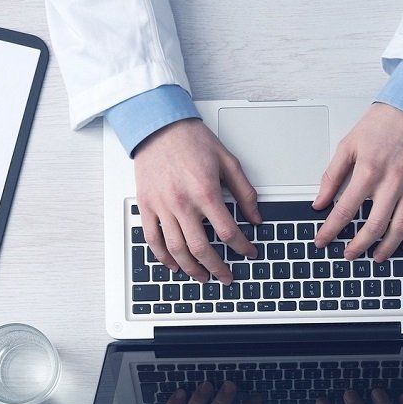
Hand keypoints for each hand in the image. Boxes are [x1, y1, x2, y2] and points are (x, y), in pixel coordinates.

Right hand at [135, 119, 260, 283]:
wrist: (159, 127)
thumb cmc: (192, 140)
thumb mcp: (228, 161)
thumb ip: (244, 192)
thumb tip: (255, 217)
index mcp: (205, 192)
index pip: (228, 231)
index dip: (242, 247)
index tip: (249, 253)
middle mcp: (182, 203)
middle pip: (201, 248)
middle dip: (217, 268)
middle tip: (226, 277)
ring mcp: (162, 206)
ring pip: (176, 250)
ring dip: (192, 269)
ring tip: (203, 277)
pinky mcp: (147, 206)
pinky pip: (153, 240)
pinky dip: (164, 257)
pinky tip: (174, 265)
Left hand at [312, 103, 402, 261]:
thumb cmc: (382, 124)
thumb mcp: (348, 145)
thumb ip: (331, 175)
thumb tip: (319, 202)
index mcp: (368, 170)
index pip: (344, 210)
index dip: (330, 230)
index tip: (322, 241)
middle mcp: (392, 181)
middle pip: (374, 226)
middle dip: (358, 246)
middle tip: (348, 255)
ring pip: (400, 227)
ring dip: (386, 248)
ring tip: (375, 257)